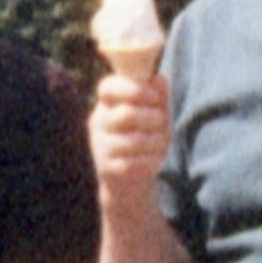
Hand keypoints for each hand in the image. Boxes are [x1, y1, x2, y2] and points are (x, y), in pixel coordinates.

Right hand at [88, 70, 169, 207]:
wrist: (129, 184)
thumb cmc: (144, 141)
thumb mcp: (154, 116)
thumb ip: (157, 97)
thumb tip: (159, 79)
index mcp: (106, 105)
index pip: (107, 87)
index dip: (134, 89)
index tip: (154, 98)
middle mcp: (98, 124)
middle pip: (125, 114)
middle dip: (153, 118)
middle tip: (163, 123)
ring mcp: (100, 147)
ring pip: (133, 140)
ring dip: (156, 141)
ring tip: (162, 144)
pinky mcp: (106, 169)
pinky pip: (134, 163)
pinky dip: (151, 161)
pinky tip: (154, 161)